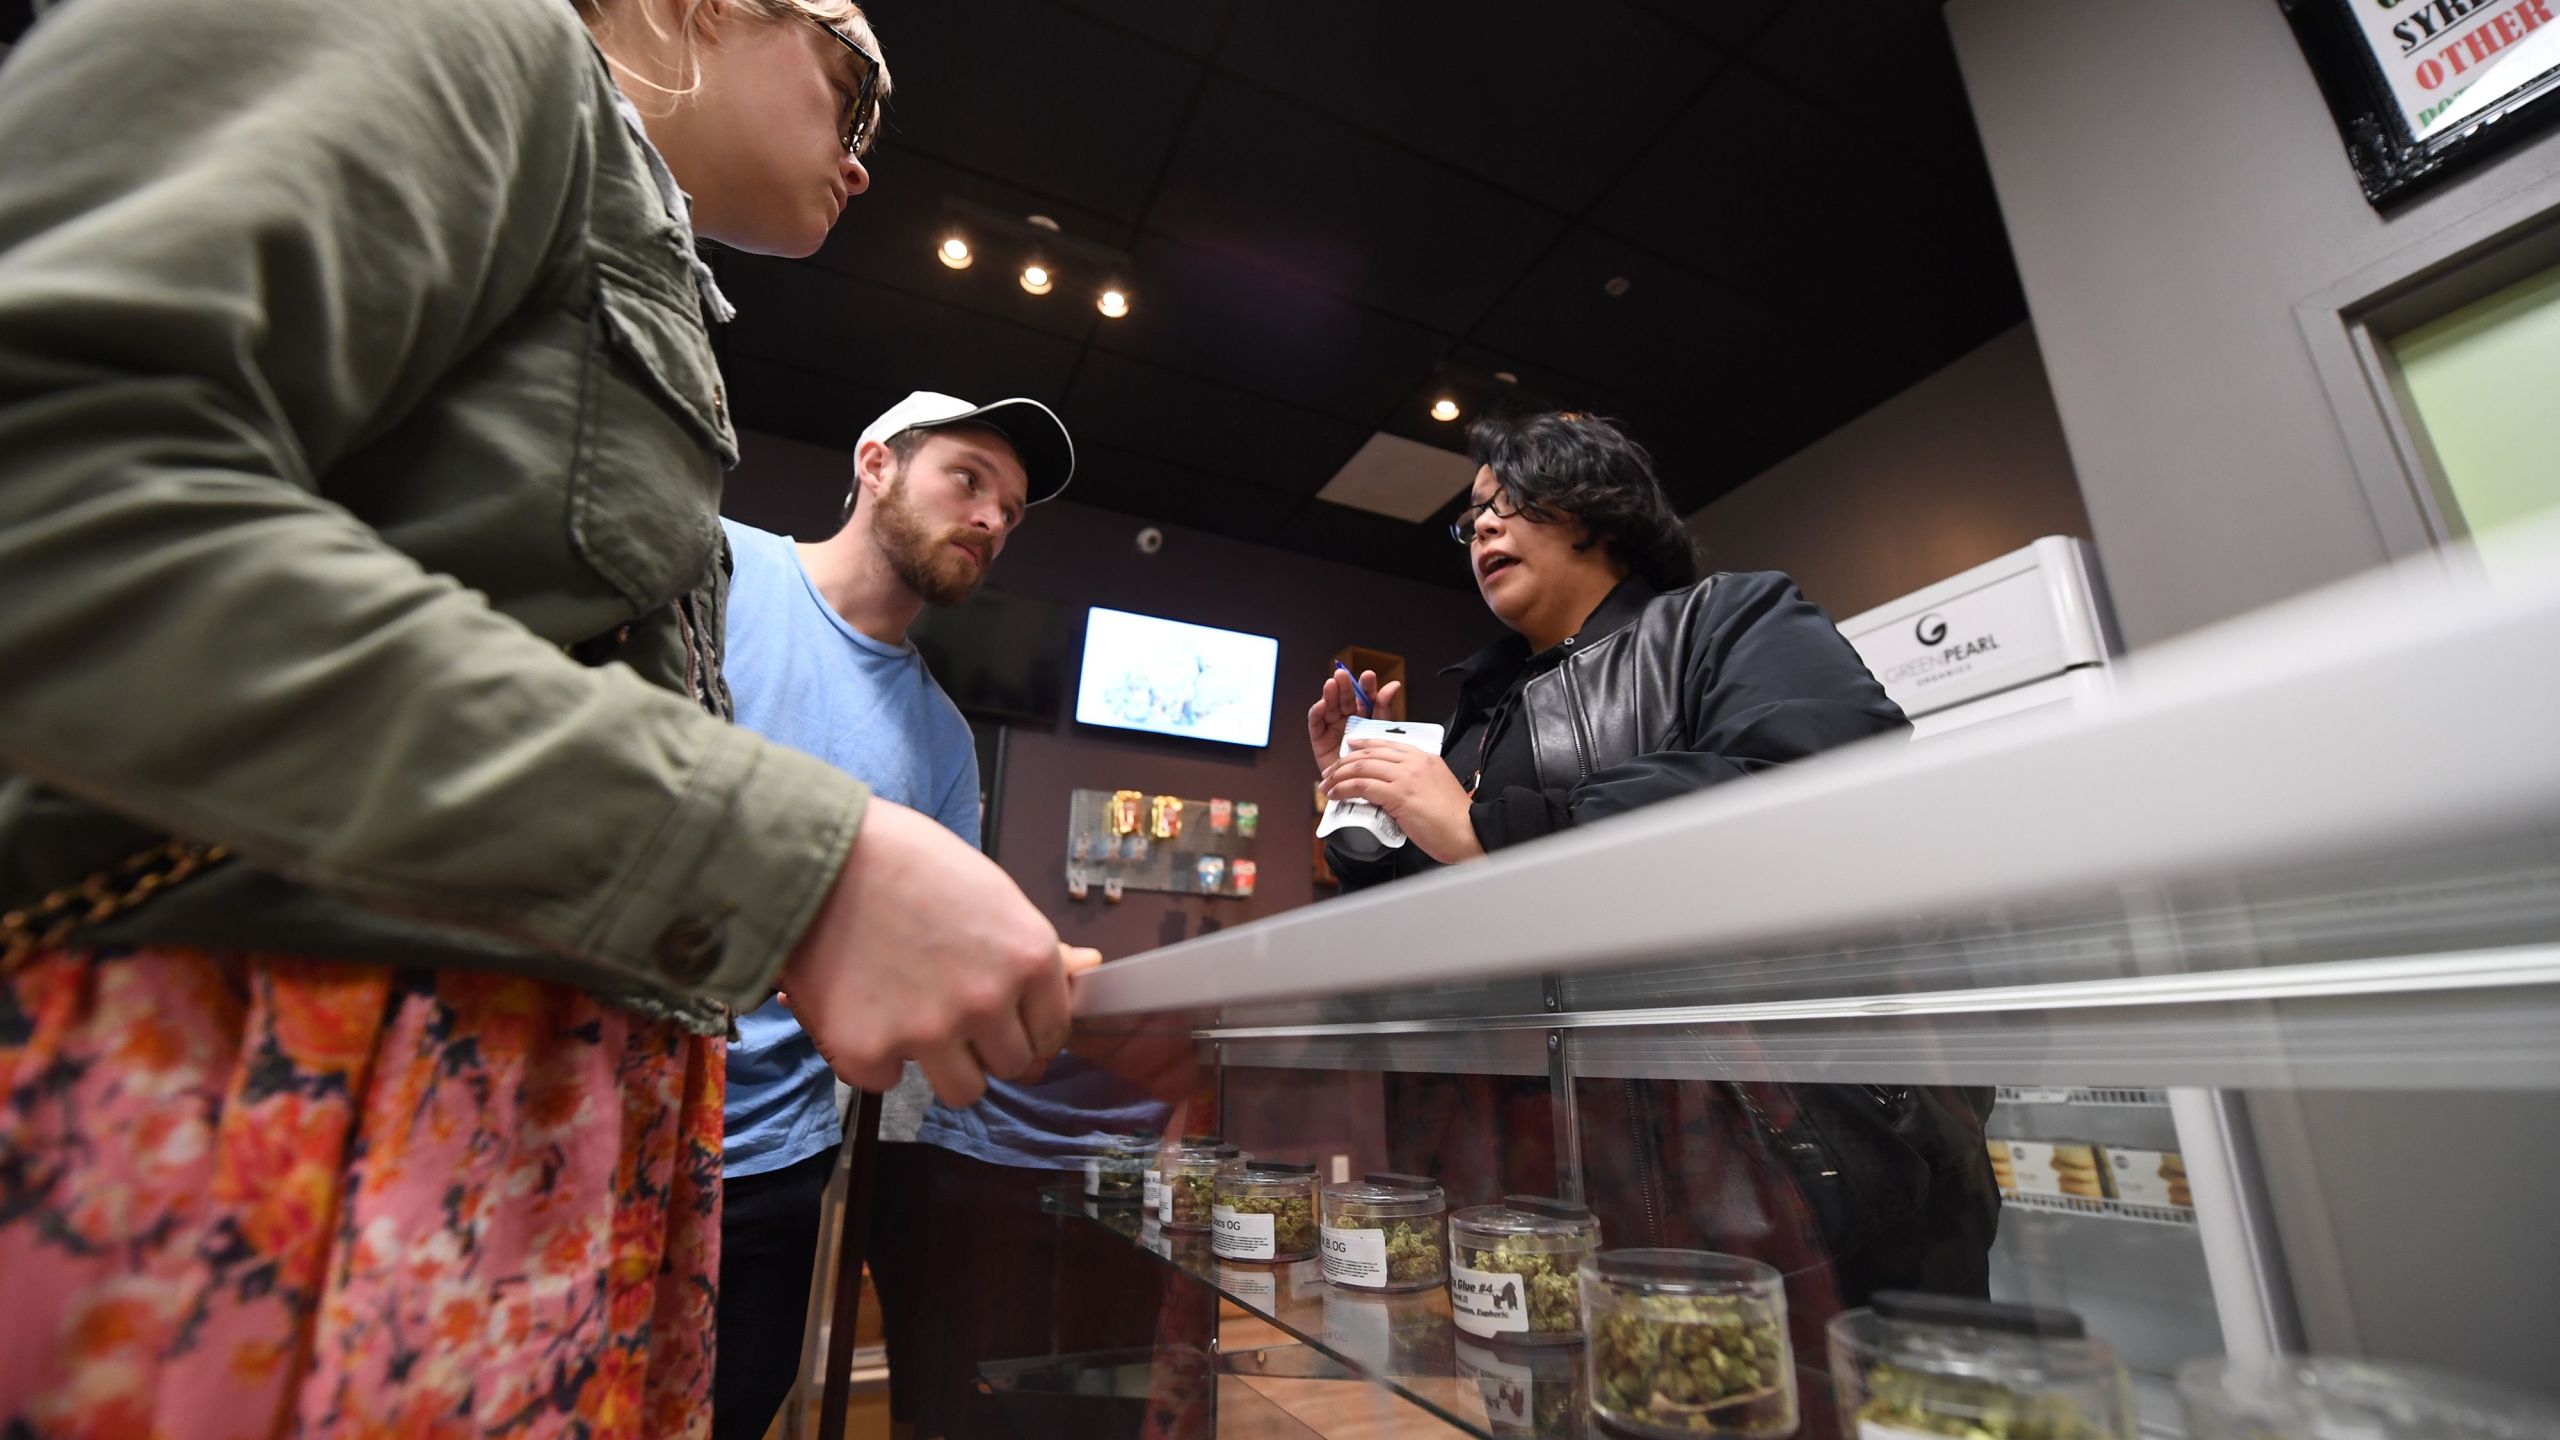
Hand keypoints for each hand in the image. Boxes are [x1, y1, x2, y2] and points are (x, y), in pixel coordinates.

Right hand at [779, 799, 1071, 1105]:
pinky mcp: (868, 1052)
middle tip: (951, 1013)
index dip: (1027, 1025)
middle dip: (985, 1045)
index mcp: (1027, 956)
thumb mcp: (987, 889)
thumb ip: (1028, 945)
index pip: (1052, 1029)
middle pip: (1011, 1064)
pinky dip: (874, 1058)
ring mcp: (929, 1032)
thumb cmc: (903, 858)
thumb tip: (1082, 967)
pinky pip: (886, 1082)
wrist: (813, 854)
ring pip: (963, 1090)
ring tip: (911, 1022)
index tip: (1005, 1019)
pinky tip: (862, 1013)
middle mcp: (988, 1001)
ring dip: (942, 1065)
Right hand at [1306, 667, 1402, 773]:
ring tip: (1331, 684)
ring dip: (1329, 694)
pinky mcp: (1319, 739)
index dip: (1366, 686)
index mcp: (1366, 716)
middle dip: (1344, 686)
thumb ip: (1384, 709)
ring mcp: (1333, 728)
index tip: (1368, 676)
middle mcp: (1348, 719)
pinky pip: (1316, 723)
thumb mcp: (1382, 733)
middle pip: (1345, 698)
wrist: (1363, 794)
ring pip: (1330, 706)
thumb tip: (1393, 685)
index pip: (1366, 697)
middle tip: (1343, 675)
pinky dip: (1317, 712)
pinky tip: (1321, 704)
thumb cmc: (1374, 764)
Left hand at [1320, 738, 1486, 863]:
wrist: (1469, 831)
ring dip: (1339, 776)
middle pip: (1370, 754)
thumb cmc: (1456, 819)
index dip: (1363, 746)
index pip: (1387, 744)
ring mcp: (1406, 776)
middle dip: (1344, 762)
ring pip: (1362, 767)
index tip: (1348, 749)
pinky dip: (1344, 789)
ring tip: (1327, 786)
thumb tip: (1393, 792)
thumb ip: (1416, 782)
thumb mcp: (1436, 788)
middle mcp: (1414, 762)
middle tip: (1330, 773)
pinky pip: (1363, 786)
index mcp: (1425, 758)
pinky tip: (1335, 795)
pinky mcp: (1399, 794)